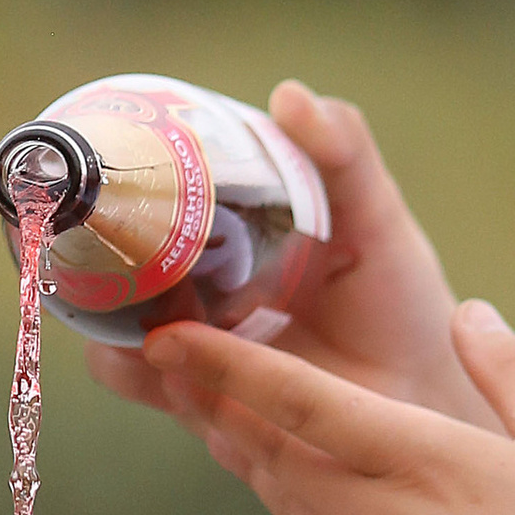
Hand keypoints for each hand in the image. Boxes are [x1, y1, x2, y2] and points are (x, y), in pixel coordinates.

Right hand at [87, 84, 491, 430]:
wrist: (425, 396)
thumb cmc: (401, 301)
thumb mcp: (374, 216)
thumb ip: (341, 154)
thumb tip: (287, 95)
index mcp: (224, 246)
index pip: (146, 218)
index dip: (112, 200)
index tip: (98, 173)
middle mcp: (198, 304)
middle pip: (111, 289)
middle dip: (89, 276)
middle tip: (96, 254)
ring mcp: (201, 362)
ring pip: (125, 353)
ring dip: (117, 339)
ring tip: (143, 324)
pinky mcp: (216, 419)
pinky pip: (168, 401)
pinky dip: (160, 386)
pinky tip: (173, 368)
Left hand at [139, 299, 514, 514]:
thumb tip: (471, 314)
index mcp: (421, 462)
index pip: (298, 400)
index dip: (225, 364)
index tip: (168, 336)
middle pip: (265, 446)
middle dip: (214, 397)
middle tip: (170, 355)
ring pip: (281, 496)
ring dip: (252, 448)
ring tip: (221, 403)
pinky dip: (294, 503)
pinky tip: (299, 482)